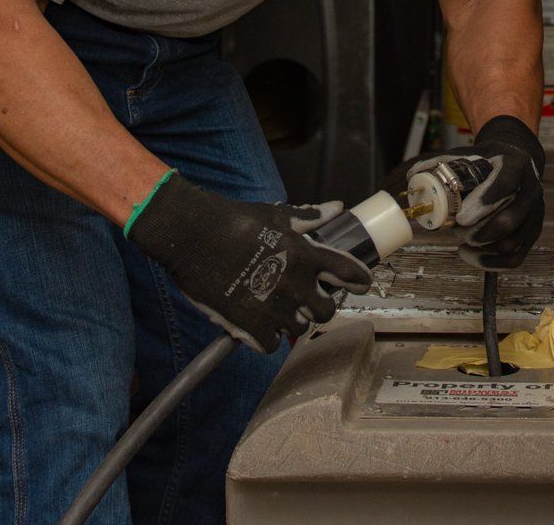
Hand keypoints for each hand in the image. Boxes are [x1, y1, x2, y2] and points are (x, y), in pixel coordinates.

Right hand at [128, 175, 372, 352]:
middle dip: (321, 306)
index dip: (359, 280)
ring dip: (293, 321)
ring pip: (300, 328)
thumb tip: (336, 208)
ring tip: (280, 309)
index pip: (349, 273)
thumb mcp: (276, 215)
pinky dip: (268, 337)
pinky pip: (271, 344)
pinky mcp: (249, 325)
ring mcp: (273, 307)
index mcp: (306, 255)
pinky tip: (261, 324)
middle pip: (326, 310)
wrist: (193, 236)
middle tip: (309, 300)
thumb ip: (309, 216)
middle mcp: (295, 284)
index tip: (359, 284)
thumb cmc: (234, 221)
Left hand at [403, 115, 544, 269]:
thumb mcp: (469, 154)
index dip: (484, 202)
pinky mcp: (532, 231)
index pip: (506, 184)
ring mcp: (535, 213)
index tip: (461, 217)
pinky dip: (492, 263)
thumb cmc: (489, 160)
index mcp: (516, 165)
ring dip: (483, 249)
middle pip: (511, 220)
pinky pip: (516, 257)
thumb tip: (413, 176)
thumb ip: (442, 163)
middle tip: (458, 232)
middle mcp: (531, 190)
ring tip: (462, 243)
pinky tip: (472, 257)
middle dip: (480, 232)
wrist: (518, 161)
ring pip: (512, 242)